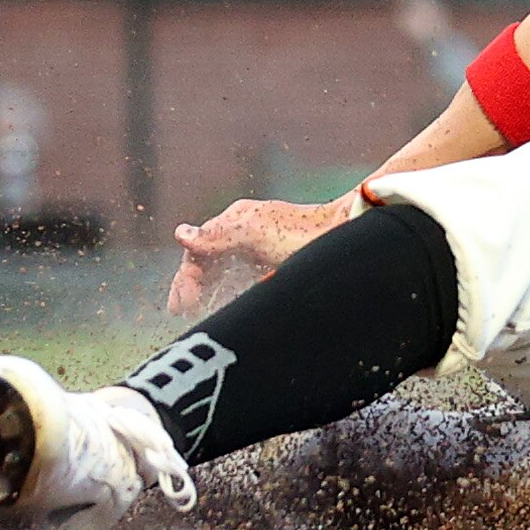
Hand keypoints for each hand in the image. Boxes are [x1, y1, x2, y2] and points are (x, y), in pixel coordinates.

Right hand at [165, 190, 360, 315]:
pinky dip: (232, 288)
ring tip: (199, 308)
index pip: (197, 248)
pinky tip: (230, 302)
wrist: (348, 231)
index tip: (180, 306)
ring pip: (226, 267)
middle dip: (194, 284)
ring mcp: (263, 243)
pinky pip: (246, 273)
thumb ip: (216, 236)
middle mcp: (247, 228)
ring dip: (210, 287)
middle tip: (183, 310)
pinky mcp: (279, 257)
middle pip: (210, 258)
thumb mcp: (253, 235)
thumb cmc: (303, 234)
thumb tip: (181, 234)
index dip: (186, 278)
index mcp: (237, 219)